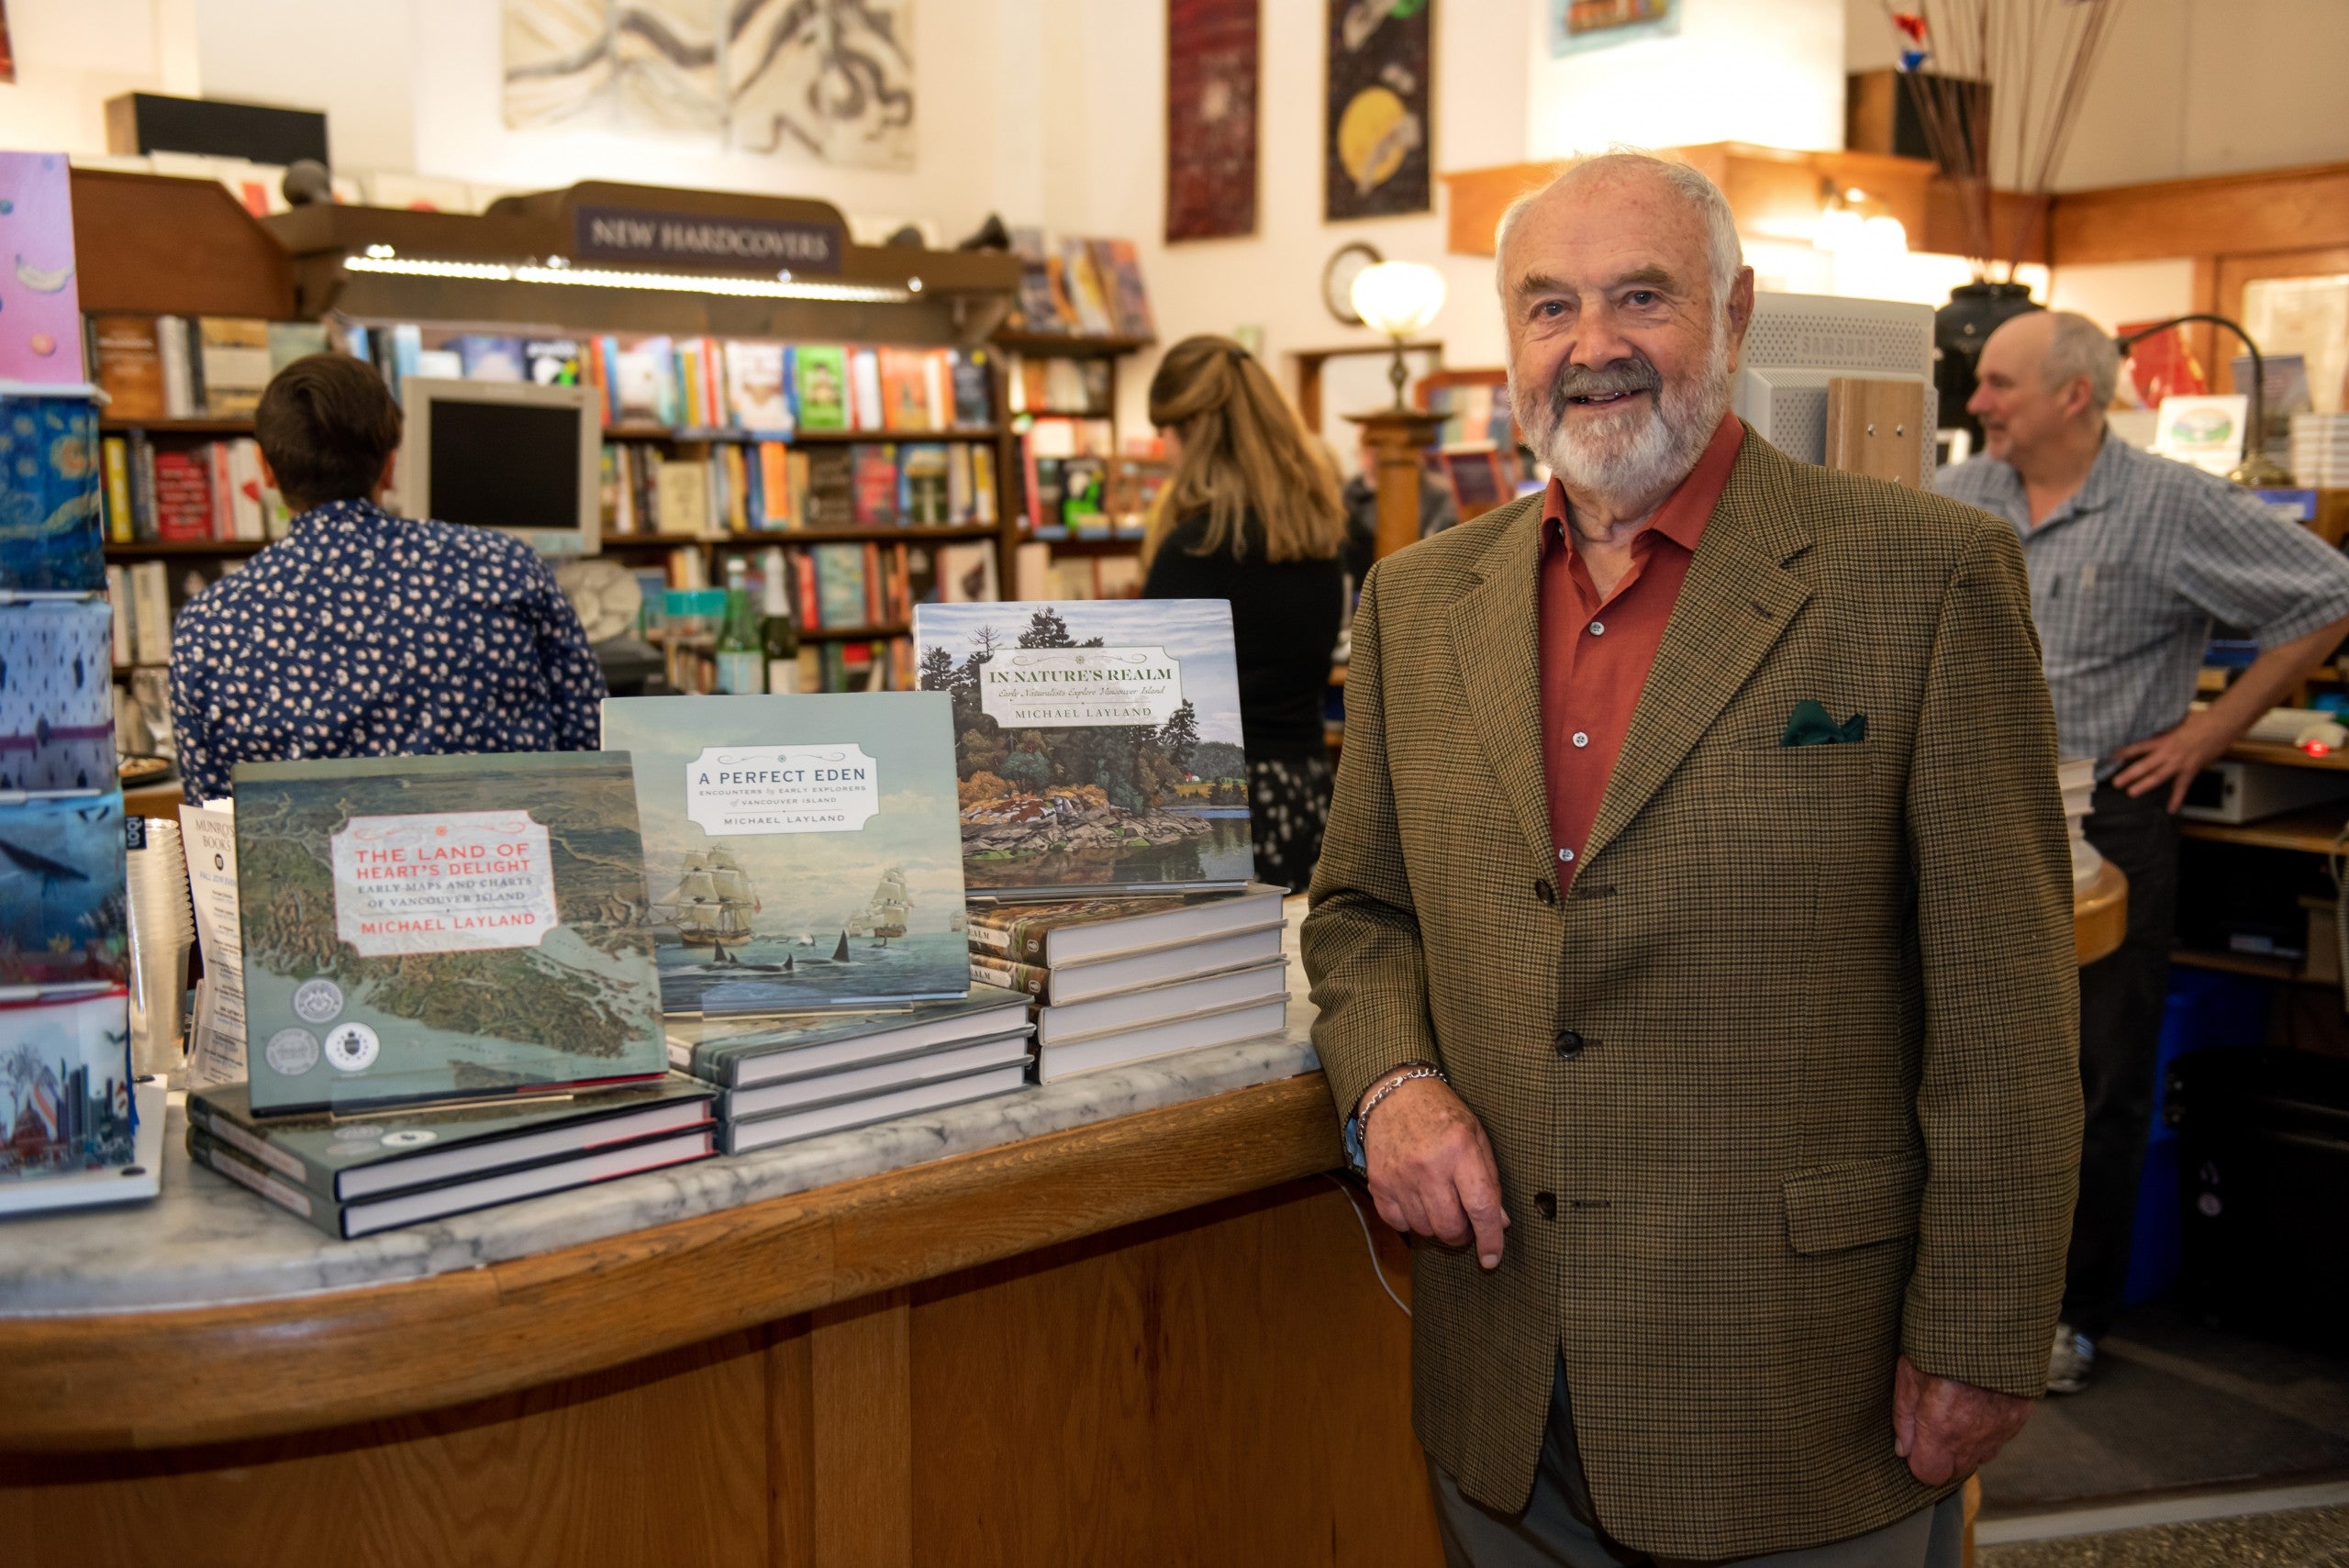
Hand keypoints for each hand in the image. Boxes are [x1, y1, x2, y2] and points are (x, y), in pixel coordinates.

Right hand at [1361, 1075, 1509, 1268]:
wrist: (1395, 1093)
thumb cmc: (1442, 1113)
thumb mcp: (1476, 1136)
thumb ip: (1490, 1180)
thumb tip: (1500, 1222)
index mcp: (1460, 1150)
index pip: (1481, 1208)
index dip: (1490, 1239)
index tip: (1492, 1258)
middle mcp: (1429, 1166)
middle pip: (1450, 1227)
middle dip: (1463, 1235)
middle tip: (1466, 1222)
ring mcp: (1400, 1176)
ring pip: (1425, 1229)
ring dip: (1437, 1226)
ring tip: (1440, 1204)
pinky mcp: (1379, 1183)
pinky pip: (1399, 1224)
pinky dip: (1412, 1222)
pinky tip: (1417, 1203)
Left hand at [1891, 1354, 2030, 1484]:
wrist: (1988, 1320)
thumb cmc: (1941, 1342)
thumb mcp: (1908, 1373)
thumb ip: (1904, 1417)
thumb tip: (1902, 1450)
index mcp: (1940, 1427)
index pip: (1928, 1474)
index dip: (1918, 1461)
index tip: (1916, 1442)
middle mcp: (1972, 1436)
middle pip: (1955, 1470)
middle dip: (1942, 1455)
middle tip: (1934, 1422)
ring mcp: (1998, 1429)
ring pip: (1979, 1456)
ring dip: (1965, 1444)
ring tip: (1957, 1409)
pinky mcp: (2017, 1418)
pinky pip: (1999, 1439)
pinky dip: (1987, 1430)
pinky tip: (1977, 1404)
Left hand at [2110, 708, 2231, 810]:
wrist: (2221, 724)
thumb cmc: (2200, 720)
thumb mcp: (2177, 721)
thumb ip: (2165, 729)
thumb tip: (2155, 728)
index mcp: (2163, 739)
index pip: (2139, 747)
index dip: (2124, 752)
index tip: (2111, 758)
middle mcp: (2167, 752)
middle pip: (2144, 765)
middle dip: (2129, 774)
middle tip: (2115, 783)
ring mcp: (2179, 763)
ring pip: (2158, 777)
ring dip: (2144, 785)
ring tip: (2131, 793)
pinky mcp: (2191, 770)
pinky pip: (2182, 787)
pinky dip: (2177, 799)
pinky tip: (2171, 809)